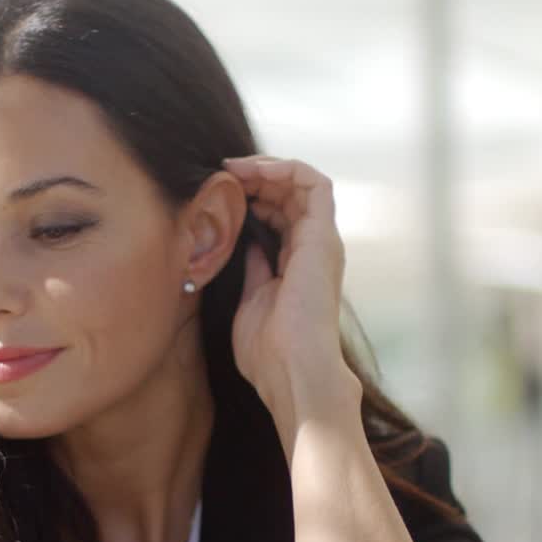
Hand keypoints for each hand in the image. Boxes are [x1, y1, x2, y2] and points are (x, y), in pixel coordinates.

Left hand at [221, 155, 355, 429]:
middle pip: (288, 195)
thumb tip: (240, 245)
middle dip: (255, 178)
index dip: (250, 197)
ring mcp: (321, 241)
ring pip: (301, 183)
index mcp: (296, 266)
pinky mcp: (323, 236)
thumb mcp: (249, 302)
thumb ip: (249, 271)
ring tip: (232, 169)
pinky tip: (251, 172)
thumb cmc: (269, 353)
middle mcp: (313, 250)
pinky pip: (313, 183)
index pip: (278, 216)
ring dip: (266, 169)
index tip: (218, 194)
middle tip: (220, 174)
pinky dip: (284, 168)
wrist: (292, 372)